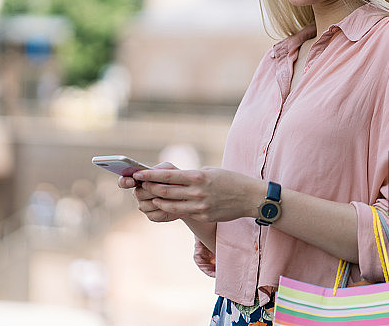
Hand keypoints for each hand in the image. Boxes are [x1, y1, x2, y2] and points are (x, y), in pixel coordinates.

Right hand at [118, 162, 180, 222]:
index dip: (124, 181)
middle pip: (137, 194)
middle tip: (161, 189)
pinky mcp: (152, 216)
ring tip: (170, 197)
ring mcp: (144, 205)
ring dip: (157, 201)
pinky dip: (162, 211)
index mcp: (140, 180)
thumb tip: (143, 172)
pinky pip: (152, 215)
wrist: (188, 196)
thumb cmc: (176, 179)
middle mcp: (139, 193)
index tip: (131, 181)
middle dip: (150, 191)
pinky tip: (170, 206)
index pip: (124, 181)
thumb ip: (157, 170)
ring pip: (144, 205)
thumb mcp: (169, 170)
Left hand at [132, 167, 262, 223]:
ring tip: (151, 196)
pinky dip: (173, 208)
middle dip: (150, 188)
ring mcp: (199, 207)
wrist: (249, 197)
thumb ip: (193, 176)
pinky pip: (184, 212)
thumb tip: (176, 178)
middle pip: (165, 191)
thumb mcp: (211, 171)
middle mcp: (196, 192)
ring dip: (158, 200)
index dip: (150, 175)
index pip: (168, 176)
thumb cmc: (230, 180)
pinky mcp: (203, 216)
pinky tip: (167, 205)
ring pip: (170, 205)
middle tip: (140, 185)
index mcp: (198, 177)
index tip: (138, 173)